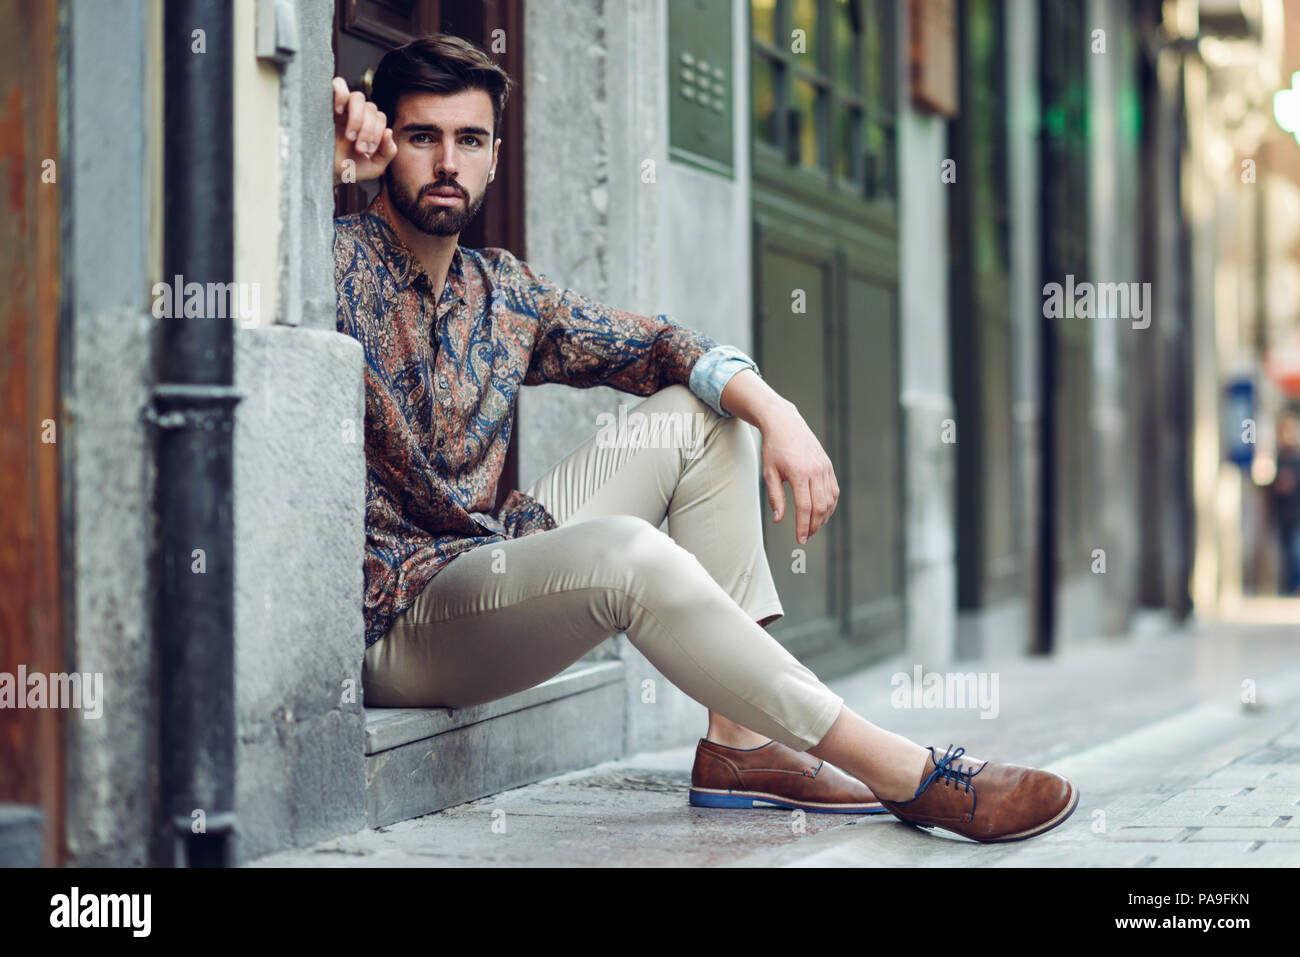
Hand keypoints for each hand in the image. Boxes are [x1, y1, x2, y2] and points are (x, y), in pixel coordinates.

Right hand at [333, 76, 396, 185]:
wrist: (322, 172)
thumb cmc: (347, 168)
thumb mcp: (374, 166)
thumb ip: (388, 152)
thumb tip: (388, 131)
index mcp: (367, 124)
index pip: (380, 117)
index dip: (378, 133)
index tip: (367, 151)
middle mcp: (355, 113)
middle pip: (371, 107)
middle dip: (368, 130)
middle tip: (359, 148)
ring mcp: (340, 106)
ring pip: (358, 97)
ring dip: (358, 119)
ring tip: (349, 136)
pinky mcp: (325, 102)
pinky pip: (337, 84)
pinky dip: (341, 94)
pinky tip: (339, 112)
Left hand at [759, 402, 838, 544]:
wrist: (785, 424)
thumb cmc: (774, 448)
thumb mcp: (769, 473)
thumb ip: (775, 497)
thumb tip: (779, 519)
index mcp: (799, 473)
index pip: (804, 507)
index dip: (803, 526)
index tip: (800, 539)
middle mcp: (816, 471)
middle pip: (820, 507)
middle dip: (814, 526)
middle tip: (806, 536)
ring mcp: (825, 468)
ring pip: (830, 500)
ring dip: (824, 517)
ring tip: (813, 527)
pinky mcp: (828, 466)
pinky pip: (834, 490)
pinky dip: (830, 505)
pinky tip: (822, 512)